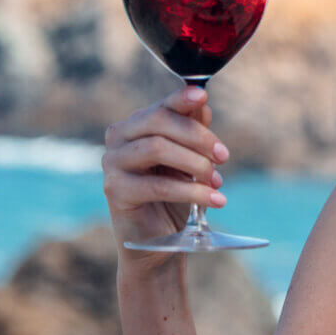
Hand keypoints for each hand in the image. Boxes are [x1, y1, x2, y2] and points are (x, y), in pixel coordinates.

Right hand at [102, 86, 229, 270]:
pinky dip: (192, 191)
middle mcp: (118, 138)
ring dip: (195, 163)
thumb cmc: (174, 195)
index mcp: (136, 125)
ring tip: (217, 181)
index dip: (181, 98)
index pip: (161, 106)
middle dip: (198, 136)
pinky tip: (215, 199)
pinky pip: (158, 185)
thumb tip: (202, 104)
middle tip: (223, 156)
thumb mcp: (189, 159)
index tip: (203, 96)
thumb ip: (193, 131)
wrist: (158, 239)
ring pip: (157, 148)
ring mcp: (112, 163)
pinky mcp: (114, 190)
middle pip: (159, 122)